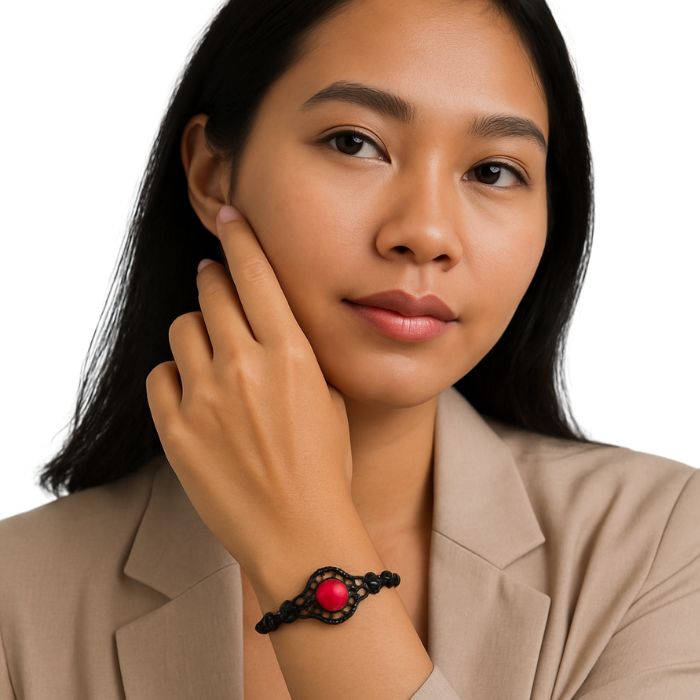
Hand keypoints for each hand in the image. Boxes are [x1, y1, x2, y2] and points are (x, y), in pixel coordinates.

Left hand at [145, 205, 354, 575]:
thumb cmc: (324, 468)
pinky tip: (197, 394)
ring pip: (183, 328)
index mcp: (291, 355)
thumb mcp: (328, 398)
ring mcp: (205, 398)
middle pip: (213, 291)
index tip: (229, 215)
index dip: (239, 236)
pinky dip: (177, 376)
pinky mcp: (177, 429)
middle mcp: (244, 366)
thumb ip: (295, 354)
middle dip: (216, 281)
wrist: (299, 533)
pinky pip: (162, 376)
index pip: (256, 273)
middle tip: (218, 285)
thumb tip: (267, 323)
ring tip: (213, 354)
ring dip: (198, 331)